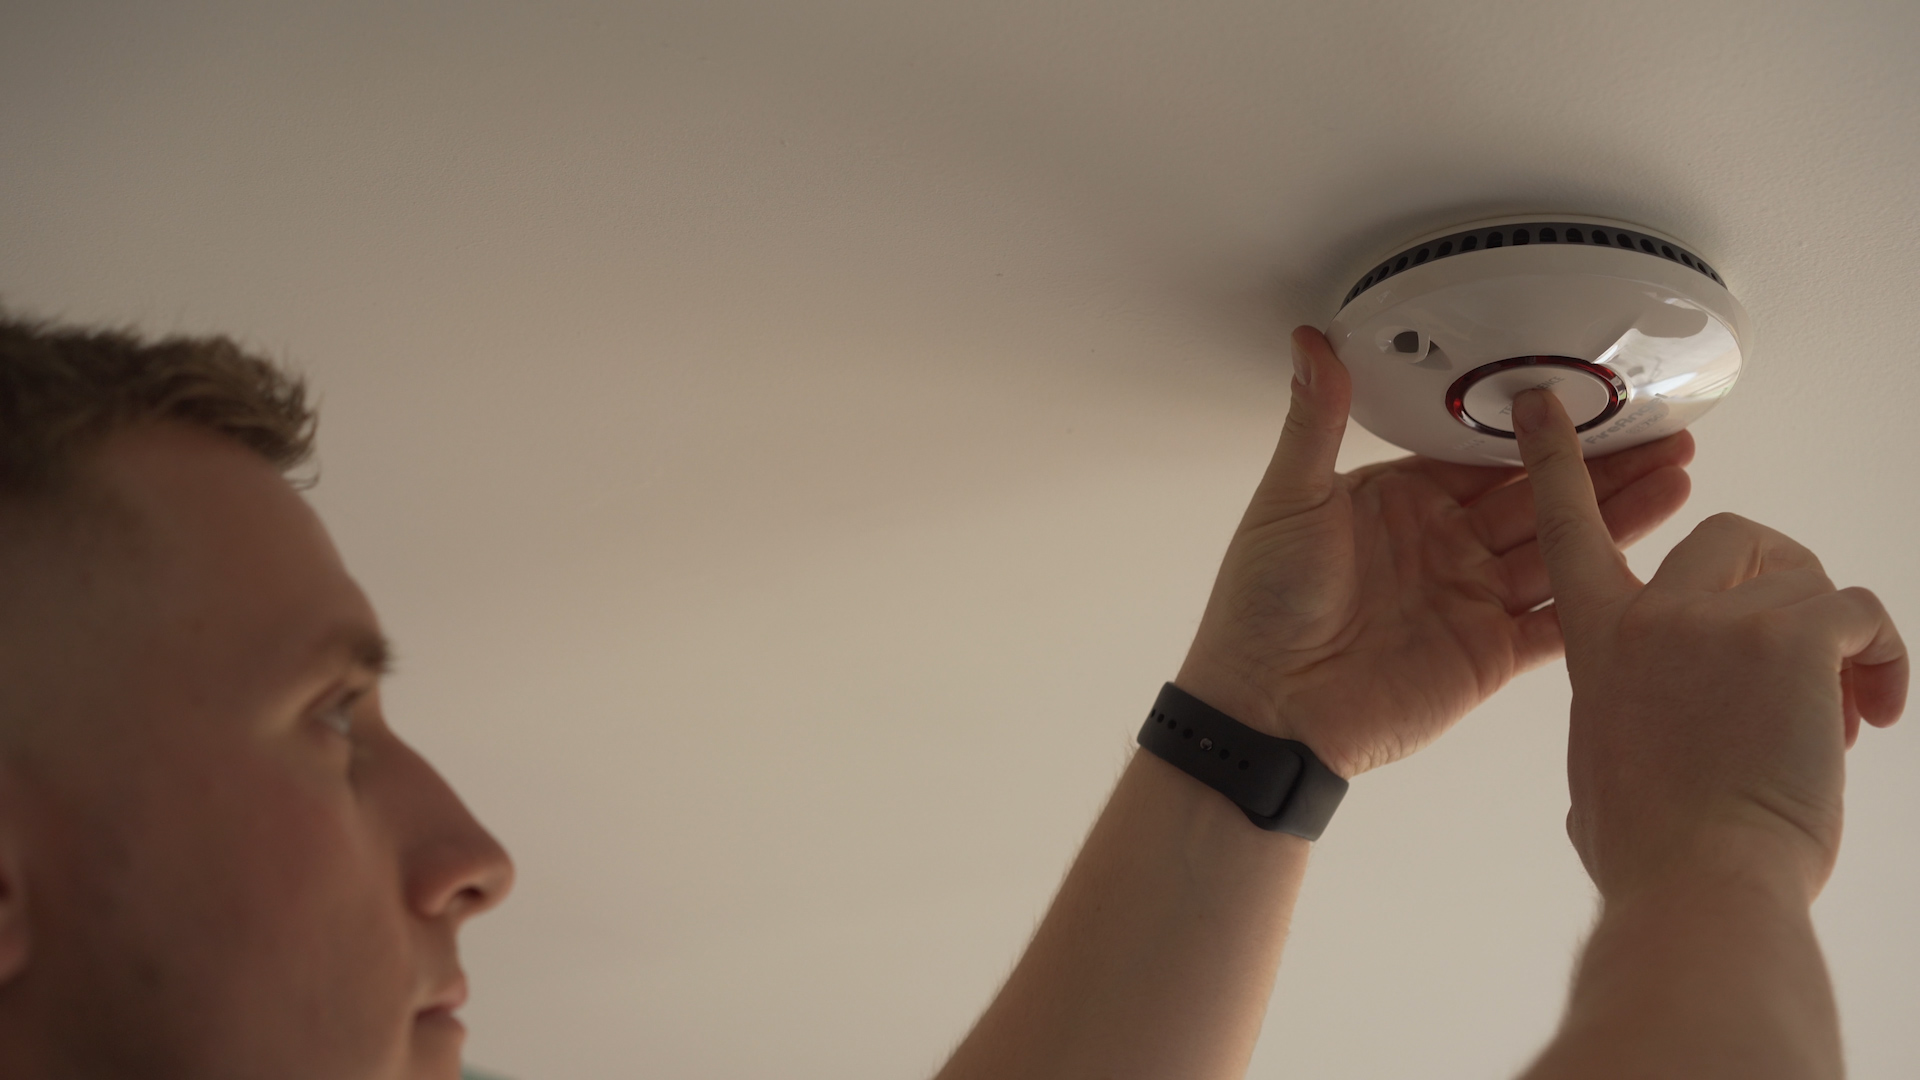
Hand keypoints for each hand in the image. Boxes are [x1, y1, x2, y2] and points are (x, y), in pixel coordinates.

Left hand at [1176, 326, 1695, 778]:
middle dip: (1600, 466)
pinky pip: (1556, 622)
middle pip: (1536, 496)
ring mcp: (1471, 601)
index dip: (1539, 428)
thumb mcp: (1289, 498)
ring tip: (1679, 480)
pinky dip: (1600, 597)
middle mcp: (1444, 546)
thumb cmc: (1261, 605)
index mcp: (1401, 502)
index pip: (1485, 454)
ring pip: (1559, 550)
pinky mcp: (1489, 656)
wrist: (1266, 710)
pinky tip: (1651, 570)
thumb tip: (1311, 341)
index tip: (1594, 394)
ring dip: (1617, 519)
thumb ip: (1316, 420)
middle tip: (1666, 431)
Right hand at [1510, 387, 1908, 901]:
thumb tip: (1643, 744)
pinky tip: (1874, 710)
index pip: (1569, 530)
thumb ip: (1619, 726)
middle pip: (1726, 535)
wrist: (1703, 882)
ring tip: (1841, 714)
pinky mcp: (1792, 635)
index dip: (1554, 462)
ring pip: (1806, 578)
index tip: (1544, 407)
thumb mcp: (1601, 774)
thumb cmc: (1657, 851)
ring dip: (1837, 639)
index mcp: (1599, 645)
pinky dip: (1883, 658)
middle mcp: (1652, 617)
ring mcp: (1719, 620)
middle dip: (1778, 583)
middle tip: (1803, 656)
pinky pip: (1859, 612)